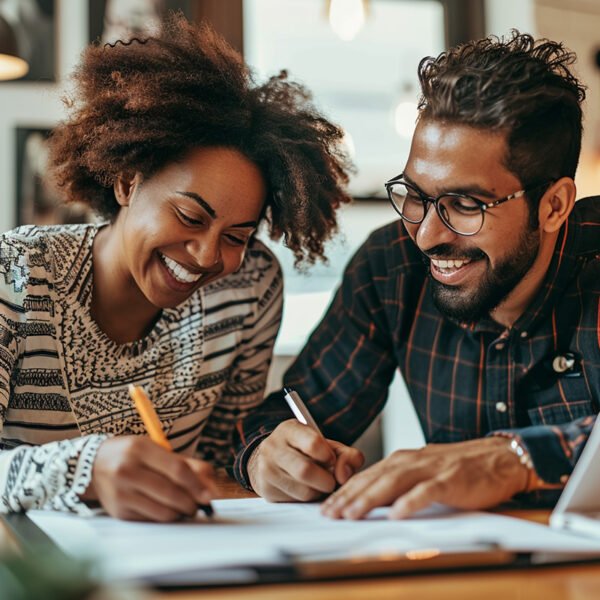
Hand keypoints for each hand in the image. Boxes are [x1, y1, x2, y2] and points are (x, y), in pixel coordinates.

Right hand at [82, 436, 217, 520]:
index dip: (197, 485)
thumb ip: (188, 465)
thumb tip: (212, 488)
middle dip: (191, 503)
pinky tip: (166, 509)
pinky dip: (164, 517)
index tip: (210, 496)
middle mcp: (127, 470)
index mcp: (140, 448)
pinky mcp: (118, 511)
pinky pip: (151, 519)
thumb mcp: (158, 450)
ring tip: (184, 507)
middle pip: (171, 492)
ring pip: (162, 511)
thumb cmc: (134, 455)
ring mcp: (121, 492)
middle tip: (199, 505)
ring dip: (180, 513)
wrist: (93, 465)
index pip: (177, 469)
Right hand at [247, 420, 363, 501]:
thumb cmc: (304, 451)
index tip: (331, 460)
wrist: (274, 459)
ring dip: (319, 492)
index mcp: (289, 430)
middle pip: (305, 471)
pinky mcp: (267, 490)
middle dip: (326, 480)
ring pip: (303, 490)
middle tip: (330, 479)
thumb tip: (344, 474)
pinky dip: (308, 499)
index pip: (313, 443)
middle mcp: (273, 447)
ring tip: (319, 484)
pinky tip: (307, 489)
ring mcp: (267, 469)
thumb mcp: (326, 445)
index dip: (329, 456)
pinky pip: (295, 501)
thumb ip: (346, 455)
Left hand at [321, 437, 529, 519]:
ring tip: (352, 514)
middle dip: (348, 496)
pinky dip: (411, 502)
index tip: (326, 508)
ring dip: (370, 498)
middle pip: (374, 479)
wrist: (497, 457)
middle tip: (329, 513)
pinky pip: (427, 491)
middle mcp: (412, 461)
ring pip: (393, 483)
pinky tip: (396, 515)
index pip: (367, 477)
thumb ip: (399, 483)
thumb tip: (372, 501)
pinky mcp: (450, 480)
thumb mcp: (422, 471)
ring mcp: (430, 469)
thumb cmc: (458, 468)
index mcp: (402, 460)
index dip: (345, 492)